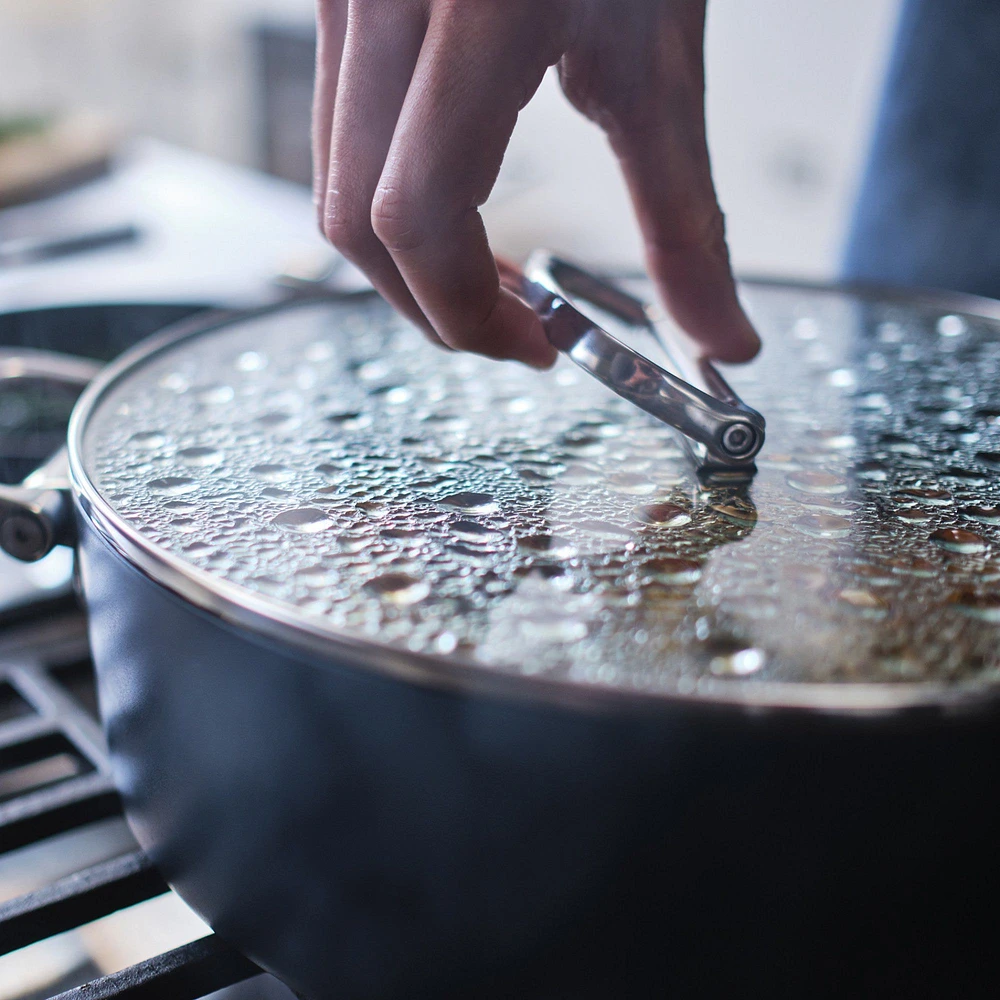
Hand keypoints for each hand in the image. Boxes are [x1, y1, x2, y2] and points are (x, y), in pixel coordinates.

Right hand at [313, 0, 759, 367]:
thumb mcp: (661, 64)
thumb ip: (687, 220)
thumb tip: (720, 340)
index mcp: (474, 16)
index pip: (414, 218)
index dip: (467, 313)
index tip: (537, 346)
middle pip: (354, 224)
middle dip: (432, 304)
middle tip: (512, 327)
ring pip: (334, 185)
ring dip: (407, 261)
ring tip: (489, 276)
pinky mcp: (339, 0)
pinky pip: (339, 137)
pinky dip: (391, 203)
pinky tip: (455, 207)